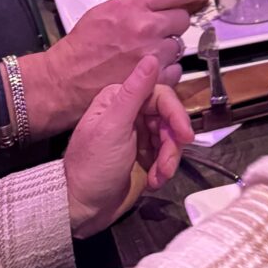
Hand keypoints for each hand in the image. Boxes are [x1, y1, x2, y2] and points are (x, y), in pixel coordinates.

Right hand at [33, 0, 216, 133]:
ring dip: (168, 47)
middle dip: (173, 22)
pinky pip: (176, 70)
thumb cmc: (82, 45)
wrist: (64, 80)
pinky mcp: (153, 80)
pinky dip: (166, 70)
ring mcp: (151, 55)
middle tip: (155, 29)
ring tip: (144, 52)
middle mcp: (145, 27)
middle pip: (182, 18)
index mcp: (133, 6)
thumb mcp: (106, 9)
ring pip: (179, 45)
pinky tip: (147, 69)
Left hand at [63, 55, 192, 239]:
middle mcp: (131, 114)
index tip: (185, 135)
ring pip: (171, 138)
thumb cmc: (91, 167)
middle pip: (169, 118)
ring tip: (158, 177)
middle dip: (172, 143)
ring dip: (169, 159)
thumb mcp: (113, 128)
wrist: (82, 209)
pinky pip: (167, 155)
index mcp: (120, 100)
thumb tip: (151, 58)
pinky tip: (154, 180)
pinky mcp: (145, 156)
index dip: (176, 115)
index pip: (160, 96)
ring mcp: (139, 136)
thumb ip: (134, 93)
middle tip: (168, 164)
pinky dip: (165, 169)